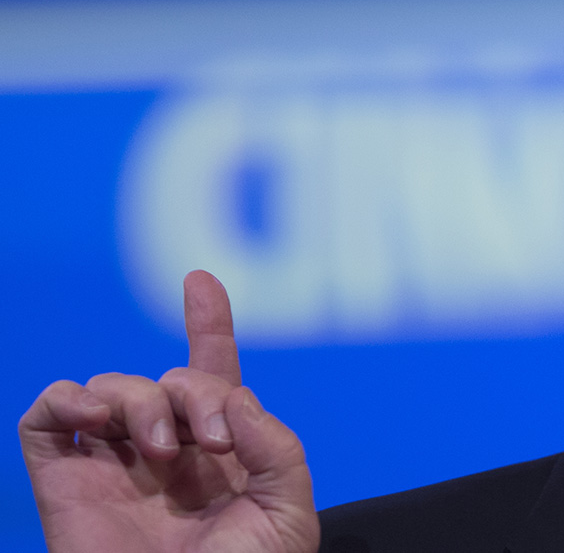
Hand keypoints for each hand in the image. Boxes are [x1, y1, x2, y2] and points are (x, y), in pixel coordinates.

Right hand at [19, 271, 319, 551]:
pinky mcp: (64, 484)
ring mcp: (113, 466)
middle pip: (172, 378)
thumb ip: (276, 444)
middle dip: (196, 392)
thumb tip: (237, 401)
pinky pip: (46, 418)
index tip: (200, 281)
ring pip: (111, 387)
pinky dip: (66, 400)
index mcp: (222, 453)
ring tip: (162, 447)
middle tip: (217, 441)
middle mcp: (168, 452)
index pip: (213, 376)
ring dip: (141, 398)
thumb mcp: (288, 510)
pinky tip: (96, 419)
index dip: (208, 325)